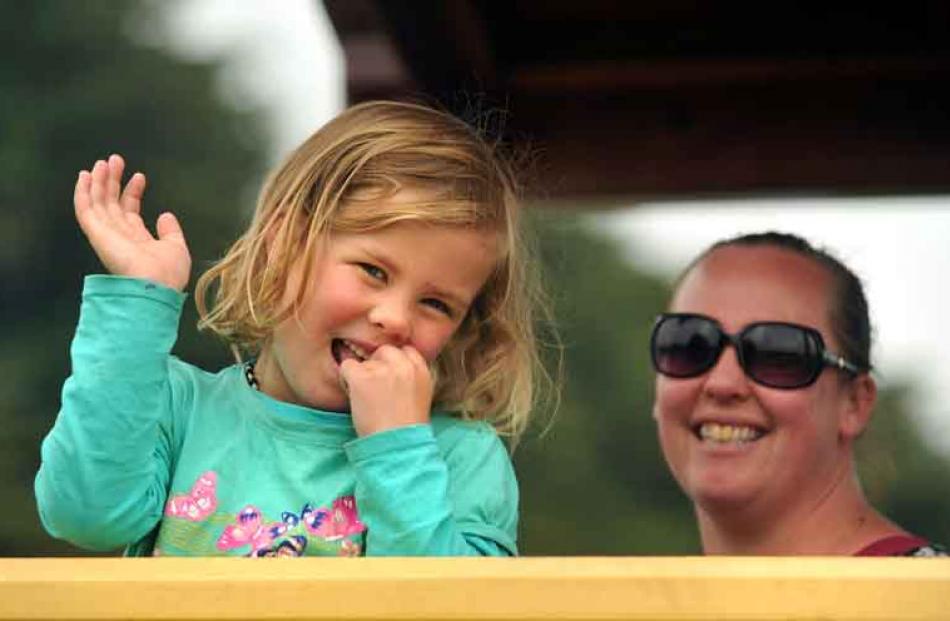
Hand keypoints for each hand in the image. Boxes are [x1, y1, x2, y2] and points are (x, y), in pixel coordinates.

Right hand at [74, 154, 190, 290]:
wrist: (155, 286)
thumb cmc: (168, 272)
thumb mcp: (176, 246)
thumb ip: (170, 230)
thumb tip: (165, 215)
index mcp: (137, 240)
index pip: (130, 211)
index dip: (133, 192)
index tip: (140, 176)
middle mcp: (119, 235)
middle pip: (111, 202)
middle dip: (113, 181)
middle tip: (115, 160)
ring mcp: (106, 234)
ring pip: (97, 202)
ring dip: (98, 181)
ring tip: (103, 162)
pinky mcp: (96, 233)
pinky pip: (85, 209)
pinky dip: (82, 192)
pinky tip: (84, 176)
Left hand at [341, 345, 433, 436]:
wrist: (397, 445)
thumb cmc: (407, 428)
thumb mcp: (421, 395)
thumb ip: (411, 377)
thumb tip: (392, 368)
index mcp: (421, 369)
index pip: (405, 350)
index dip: (394, 363)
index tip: (389, 379)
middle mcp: (403, 365)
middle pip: (384, 351)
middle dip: (378, 365)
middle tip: (376, 389)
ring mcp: (382, 370)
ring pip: (364, 361)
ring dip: (362, 376)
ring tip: (368, 399)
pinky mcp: (362, 377)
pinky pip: (347, 366)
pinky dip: (346, 379)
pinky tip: (354, 395)